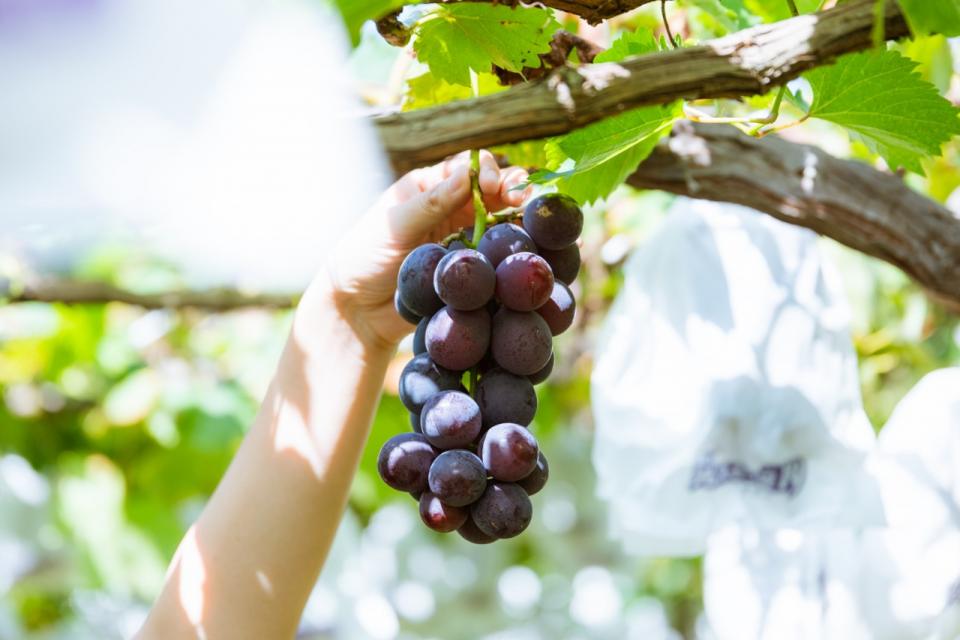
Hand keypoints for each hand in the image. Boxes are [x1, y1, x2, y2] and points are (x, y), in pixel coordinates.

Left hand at [320, 151, 529, 351]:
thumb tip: (468, 174)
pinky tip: (526, 252)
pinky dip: (512, 253)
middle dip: (513, 191)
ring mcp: (463, 240)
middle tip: (525, 202)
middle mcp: (451, 209)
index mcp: (429, 187)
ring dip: (519, 220)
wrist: (359, 310)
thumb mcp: (394, 225)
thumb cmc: (364, 258)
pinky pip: (496, 257)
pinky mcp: (469, 269)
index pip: (469, 168)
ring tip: (533, 224)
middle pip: (493, 192)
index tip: (494, 187)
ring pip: (500, 223)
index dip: (488, 171)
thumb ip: (431, 202)